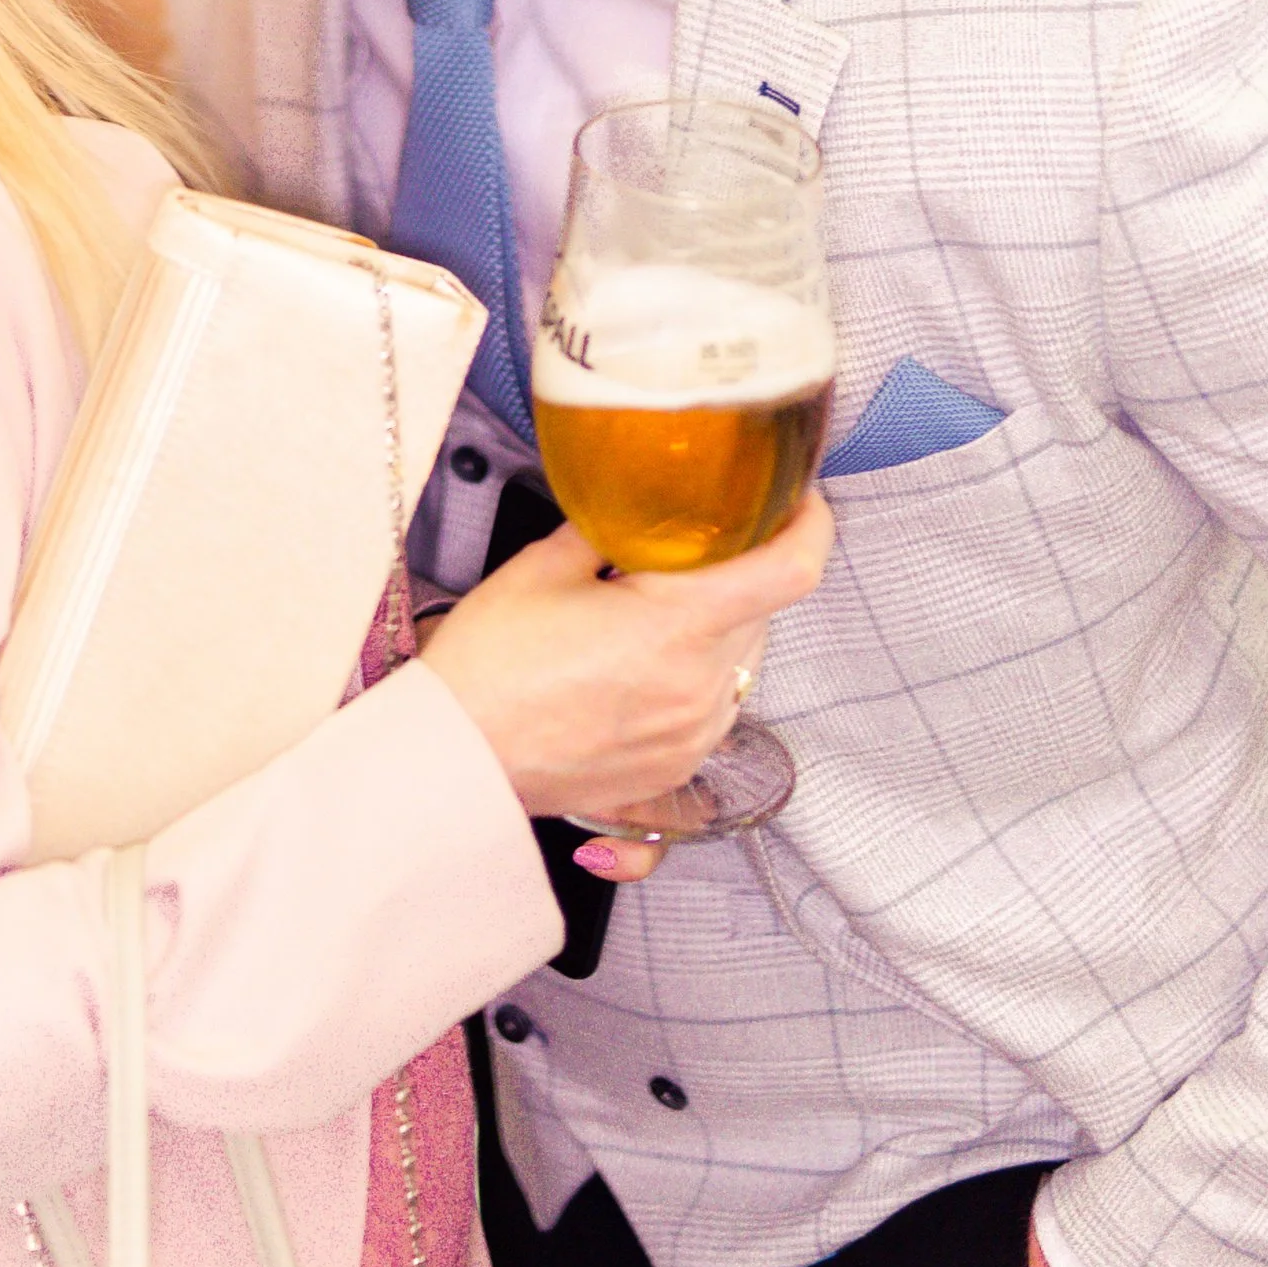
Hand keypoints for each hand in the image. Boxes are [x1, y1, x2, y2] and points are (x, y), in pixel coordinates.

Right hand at [424, 491, 832, 818]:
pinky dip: (696, 671)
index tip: (799, 499)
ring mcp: (694, 734)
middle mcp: (700, 687)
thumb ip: (607, 528)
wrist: (457, 758)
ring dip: (720, 623)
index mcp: (676, 627)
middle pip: (764, 610)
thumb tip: (635, 503)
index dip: (810, 525)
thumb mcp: (544, 567)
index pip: (790, 572)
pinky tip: (644, 658)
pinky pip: (716, 703)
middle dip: (744, 569)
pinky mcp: (679, 767)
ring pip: (743, 658)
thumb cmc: (489, 667)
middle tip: (699, 542)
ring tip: (658, 605)